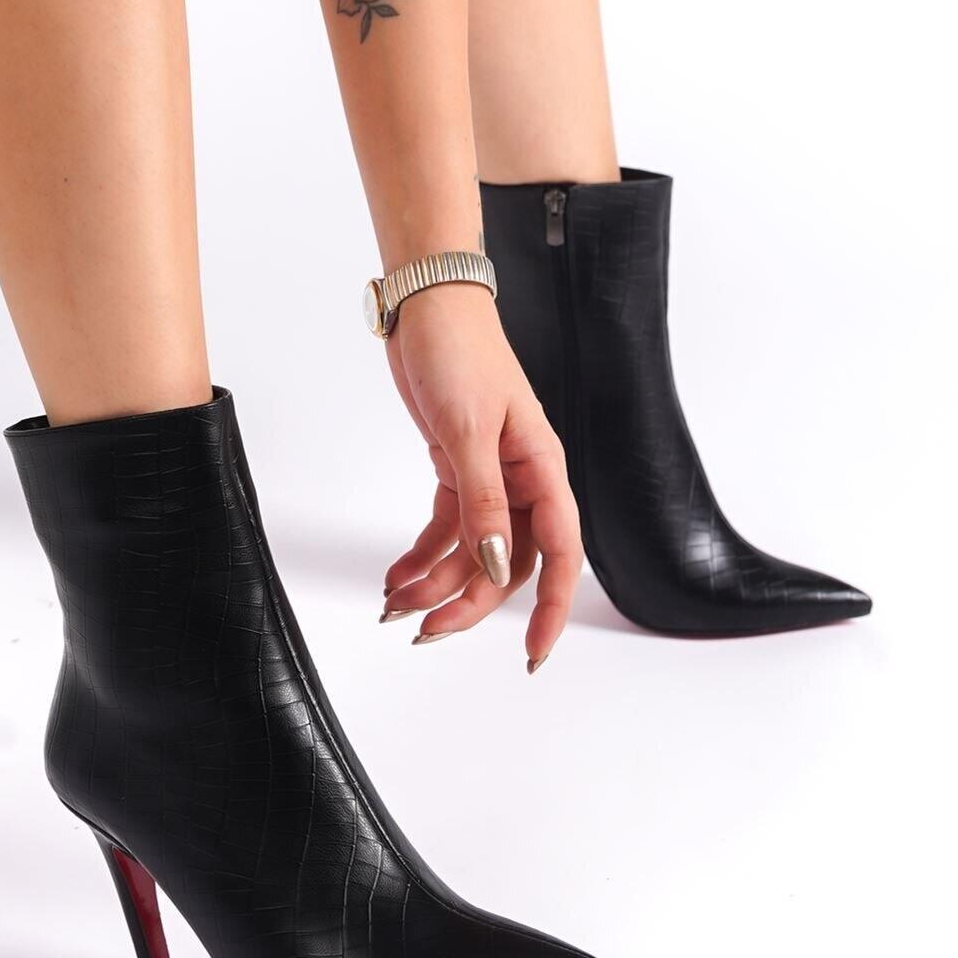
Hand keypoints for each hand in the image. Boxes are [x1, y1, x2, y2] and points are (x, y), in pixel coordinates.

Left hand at [381, 283, 581, 669]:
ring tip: (396, 608)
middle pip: (508, 565)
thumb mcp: (467, 431)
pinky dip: (422, 556)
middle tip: (424, 633)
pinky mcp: (457, 469)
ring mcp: (490, 477)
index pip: (561, 555)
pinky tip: (397, 576)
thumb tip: (498, 566)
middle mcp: (523, 481)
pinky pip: (446, 530)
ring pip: (473, 554)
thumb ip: (483, 504)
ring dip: (437, 585)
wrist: (426, 303)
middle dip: (468, 604)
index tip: (533, 654)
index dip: (553, 609)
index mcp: (543, 470)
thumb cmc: (459, 351)